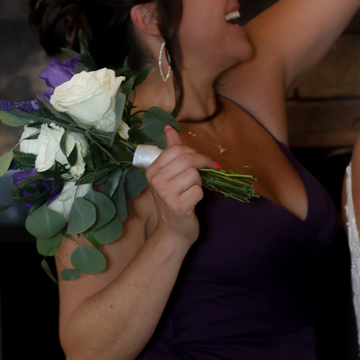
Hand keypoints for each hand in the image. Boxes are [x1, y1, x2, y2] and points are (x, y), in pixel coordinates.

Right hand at [146, 126, 209, 243]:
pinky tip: (192, 201)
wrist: (173, 231)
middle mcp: (156, 181)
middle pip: (187, 159)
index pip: (176, 149)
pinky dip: (200, 195)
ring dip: (199, 182)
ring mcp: (166, 194)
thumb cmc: (173, 200)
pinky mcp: (178, 207)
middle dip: (202, 163)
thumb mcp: (169, 174)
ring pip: (194, 175)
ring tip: (192, 191)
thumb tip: (170, 128)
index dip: (194, 152)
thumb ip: (170, 150)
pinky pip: (198, 191)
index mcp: (152, 170)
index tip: (202, 161)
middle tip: (207, 171)